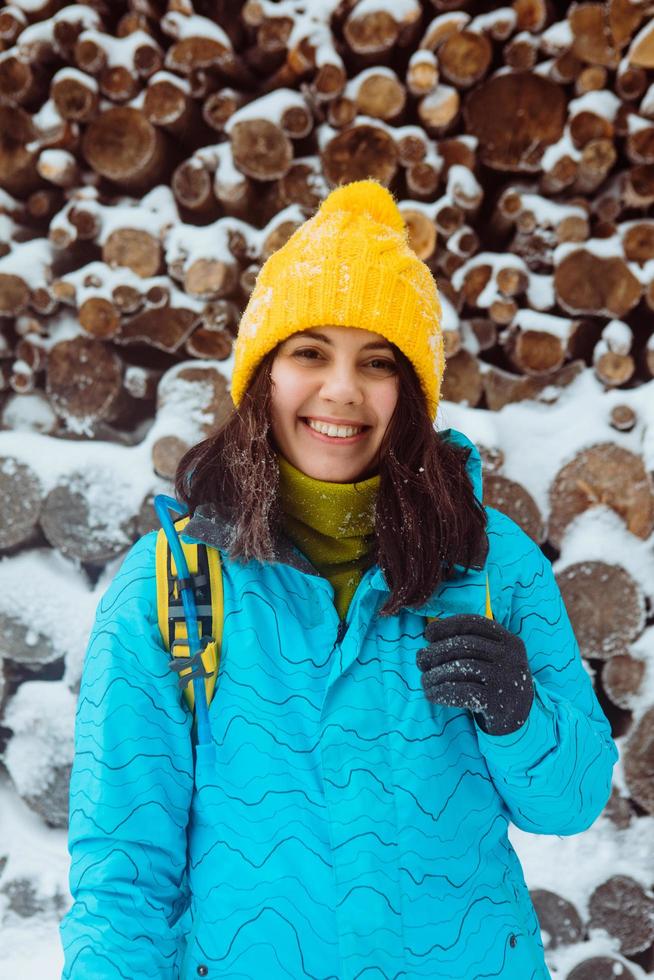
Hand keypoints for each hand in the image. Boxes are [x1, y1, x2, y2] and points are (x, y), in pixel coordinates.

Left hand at [416, 614, 533, 735]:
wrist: (520, 717)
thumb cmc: (496, 681)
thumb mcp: (493, 657)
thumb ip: (469, 644)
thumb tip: (428, 636)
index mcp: (509, 641)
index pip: (474, 622)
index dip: (447, 624)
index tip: (427, 634)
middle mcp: (510, 657)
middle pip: (464, 644)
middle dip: (436, 651)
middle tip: (421, 661)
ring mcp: (506, 679)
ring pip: (461, 667)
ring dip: (436, 674)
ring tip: (424, 680)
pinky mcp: (498, 702)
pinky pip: (462, 692)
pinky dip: (441, 692)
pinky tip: (431, 695)